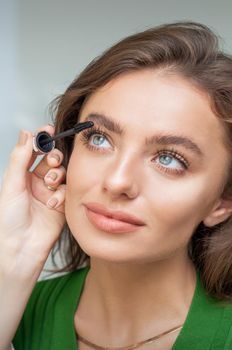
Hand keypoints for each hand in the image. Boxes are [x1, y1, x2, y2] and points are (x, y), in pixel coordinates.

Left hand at [0, 125, 66, 276]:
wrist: (19, 247)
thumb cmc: (9, 219)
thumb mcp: (12, 183)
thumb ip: (20, 157)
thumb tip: (26, 133)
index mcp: (22, 176)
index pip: (35, 152)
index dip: (42, 140)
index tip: (48, 130)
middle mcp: (37, 183)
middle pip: (52, 160)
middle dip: (54, 156)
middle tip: (52, 160)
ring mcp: (51, 193)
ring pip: (63, 174)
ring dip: (58, 176)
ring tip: (50, 184)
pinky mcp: (61, 205)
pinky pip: (67, 192)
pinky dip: (61, 195)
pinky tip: (52, 204)